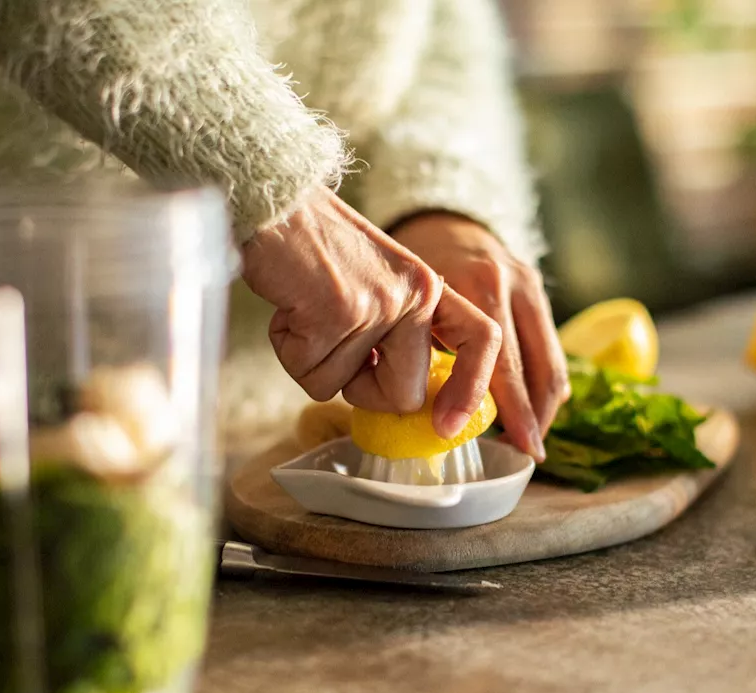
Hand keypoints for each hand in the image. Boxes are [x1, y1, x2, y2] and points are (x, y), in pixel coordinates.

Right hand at [241, 188, 501, 438]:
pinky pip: (313, 377)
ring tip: (307, 313)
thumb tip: (402, 399)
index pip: (482, 339)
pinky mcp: (337, 315)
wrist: (273, 202)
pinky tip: (290, 310)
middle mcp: (415, 296)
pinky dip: (291, 354)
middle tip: (334, 345)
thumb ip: (398, 333)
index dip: (470, 390)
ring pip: (346, 391)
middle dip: (362, 391)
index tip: (447, 427)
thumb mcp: (379, 284)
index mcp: (430, 287)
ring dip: (315, 365)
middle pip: (404, 396)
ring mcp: (379, 306)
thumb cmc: (315, 248)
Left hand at [391, 213, 569, 460]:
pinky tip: (533, 412)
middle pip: (532, 367)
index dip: (484, 401)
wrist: (439, 216)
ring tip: (530, 440)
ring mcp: (530, 285)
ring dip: (544, 408)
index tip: (479, 434)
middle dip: (531, 418)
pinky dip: (545, 386)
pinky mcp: (539, 291)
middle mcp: (508, 282)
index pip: (494, 358)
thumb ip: (410, 343)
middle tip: (525, 453)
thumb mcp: (404, 297)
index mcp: (471, 284)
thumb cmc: (410, 263)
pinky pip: (551, 351)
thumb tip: (408, 408)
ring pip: (552, 363)